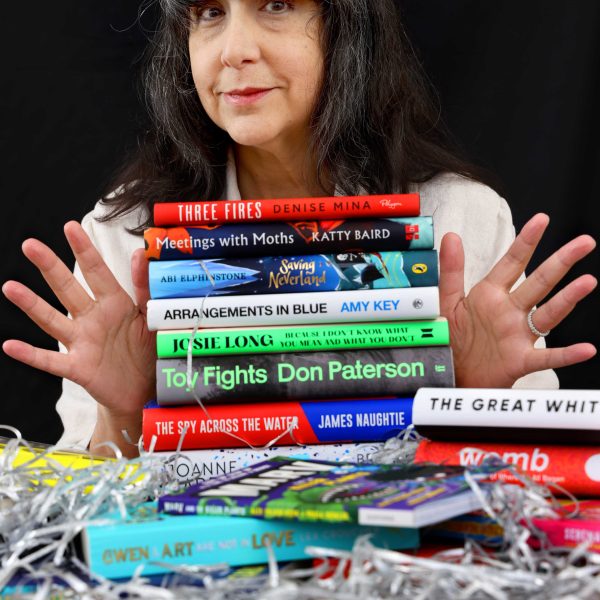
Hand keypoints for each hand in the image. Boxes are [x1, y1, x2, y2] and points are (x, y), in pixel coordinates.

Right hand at [2, 222, 155, 454]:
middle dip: (50, 267)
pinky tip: (10, 345)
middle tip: (30, 245)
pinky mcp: (78, 367)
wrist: (144, 389)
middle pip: (68, 289)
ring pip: (53, 320)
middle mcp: (93, 319)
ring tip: (10, 287)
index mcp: (114, 304)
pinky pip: (51, 361)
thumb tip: (141, 253)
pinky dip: (31, 354)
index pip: (97, 272)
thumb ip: (144, 288)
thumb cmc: (147, 349)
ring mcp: (83, 342)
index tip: (71, 227)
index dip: (84, 250)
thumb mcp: (150, 317)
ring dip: (32, 305)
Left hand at [439, 213, 596, 386]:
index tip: (542, 219)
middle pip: (539, 282)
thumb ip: (451, 270)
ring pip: (547, 313)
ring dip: (568, 299)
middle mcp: (509, 311)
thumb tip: (451, 236)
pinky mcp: (520, 360)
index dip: (526, 241)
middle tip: (585, 242)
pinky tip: (586, 349)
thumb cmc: (454, 338)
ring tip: (588, 282)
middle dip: (561, 261)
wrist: (454, 375)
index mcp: (491, 294)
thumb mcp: (448, 301)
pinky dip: (566, 354)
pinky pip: (547, 357)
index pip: (512, 262)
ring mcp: (518, 334)